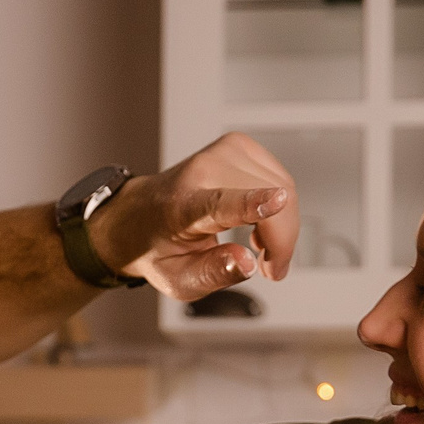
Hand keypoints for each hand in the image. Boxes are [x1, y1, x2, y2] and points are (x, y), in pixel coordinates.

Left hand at [85, 132, 298, 300]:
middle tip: (270, 270)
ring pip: (284, 189)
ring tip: (258, 247)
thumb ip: (211, 274)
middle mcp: (203, 171)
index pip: (222, 203)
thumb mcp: (176, 279)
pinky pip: (280, 178)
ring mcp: (223, 152)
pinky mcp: (239, 145)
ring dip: (282, 226)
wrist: (139, 216)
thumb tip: (246, 263)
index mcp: (184, 206)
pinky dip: (278, 206)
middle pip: (271, 203)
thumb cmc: (157, 247)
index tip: (279, 201)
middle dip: (282, 242)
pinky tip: (257, 221)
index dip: (254, 204)